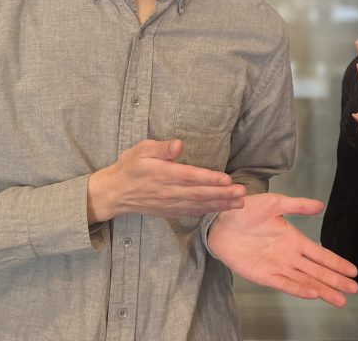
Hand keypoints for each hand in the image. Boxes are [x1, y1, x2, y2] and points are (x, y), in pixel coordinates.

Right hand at [87, 139, 246, 221]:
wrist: (115, 193)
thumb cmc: (129, 167)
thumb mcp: (141, 150)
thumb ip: (160, 148)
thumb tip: (178, 145)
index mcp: (162, 174)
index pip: (189, 177)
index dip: (209, 179)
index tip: (227, 179)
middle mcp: (168, 191)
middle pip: (199, 193)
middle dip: (223, 194)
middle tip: (242, 192)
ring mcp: (170, 203)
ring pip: (199, 205)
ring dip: (220, 204)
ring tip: (239, 202)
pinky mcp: (171, 211)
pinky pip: (192, 211)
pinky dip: (209, 211)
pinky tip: (223, 208)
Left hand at [208, 193, 357, 306]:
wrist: (219, 220)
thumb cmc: (246, 210)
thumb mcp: (275, 203)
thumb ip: (298, 206)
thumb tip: (321, 205)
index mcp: (294, 240)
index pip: (321, 254)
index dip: (337, 262)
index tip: (354, 271)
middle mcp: (289, 256)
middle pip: (317, 271)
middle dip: (336, 280)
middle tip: (354, 290)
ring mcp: (277, 267)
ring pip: (305, 281)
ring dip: (323, 290)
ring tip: (340, 299)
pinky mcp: (263, 275)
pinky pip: (284, 284)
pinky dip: (298, 289)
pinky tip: (313, 293)